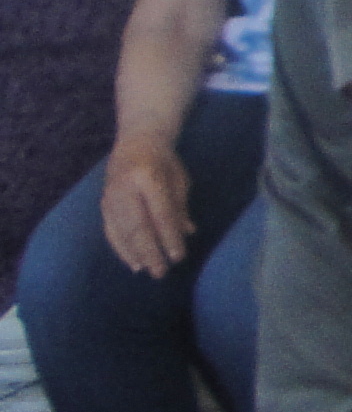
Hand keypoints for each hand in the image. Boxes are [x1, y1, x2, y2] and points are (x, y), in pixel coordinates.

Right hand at [101, 133, 191, 275]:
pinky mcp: (103, 204)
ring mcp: (110, 196)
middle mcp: (124, 186)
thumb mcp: (179, 179)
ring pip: (121, 231)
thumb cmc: (164, 161)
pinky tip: (133, 263)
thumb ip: (180, 207)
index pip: (159, 212)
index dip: (169, 237)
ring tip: (148, 270)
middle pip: (137, 225)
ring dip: (135, 253)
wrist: (136, 140)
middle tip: (161, 271)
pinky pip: (110, 231)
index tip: (178, 256)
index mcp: (147, 176)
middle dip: (150, 251)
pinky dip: (121, 249)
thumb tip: (187, 233)